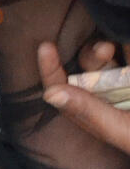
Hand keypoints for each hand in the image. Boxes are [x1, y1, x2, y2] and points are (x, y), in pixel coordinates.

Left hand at [39, 40, 129, 154]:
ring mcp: (126, 80)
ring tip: (120, 43)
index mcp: (99, 114)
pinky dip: (124, 43)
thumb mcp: (123, 129)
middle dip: (93, 55)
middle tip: (106, 50)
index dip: (51, 70)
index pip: (64, 90)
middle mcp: (113, 93)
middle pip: (91, 64)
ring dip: (112, 43)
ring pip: (112, 51)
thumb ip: (92, 112)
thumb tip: (50, 94)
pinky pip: (126, 48)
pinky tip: (123, 38)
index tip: (46, 47)